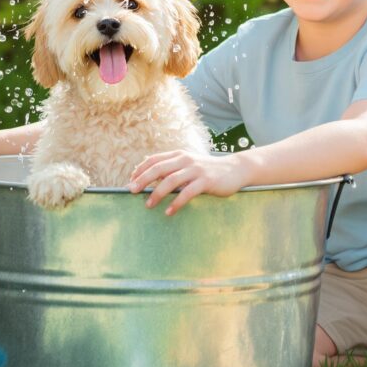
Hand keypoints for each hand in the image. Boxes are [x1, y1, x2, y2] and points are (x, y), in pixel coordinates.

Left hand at [128, 151, 251, 215]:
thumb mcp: (189, 165)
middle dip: (142, 180)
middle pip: (158, 169)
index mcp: (179, 155)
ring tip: (148, 205)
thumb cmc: (208, 170)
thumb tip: (150, 178)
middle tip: (131, 192)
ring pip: (170, 181)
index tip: (130, 182)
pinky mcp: (205, 181)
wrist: (235, 170)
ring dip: (157, 193)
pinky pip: (186, 193)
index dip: (140, 170)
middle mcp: (185, 160)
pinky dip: (175, 203)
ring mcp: (195, 170)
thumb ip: (172, 168)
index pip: (154, 159)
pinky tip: (168, 212)